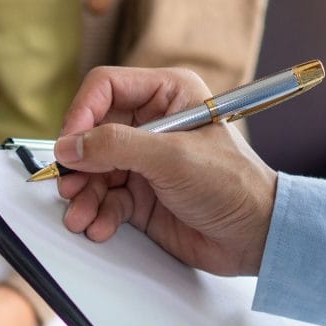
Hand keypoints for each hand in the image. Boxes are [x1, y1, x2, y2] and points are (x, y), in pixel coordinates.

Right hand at [56, 66, 277, 275]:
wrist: (255, 236)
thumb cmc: (234, 186)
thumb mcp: (172, 158)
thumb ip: (117, 147)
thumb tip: (72, 146)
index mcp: (169, 94)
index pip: (106, 88)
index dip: (82, 114)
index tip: (70, 144)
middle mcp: (153, 123)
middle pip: (93, 132)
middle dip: (79, 163)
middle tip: (70, 185)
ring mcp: (145, 161)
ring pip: (94, 170)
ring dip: (84, 195)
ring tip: (81, 215)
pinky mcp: (142, 194)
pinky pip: (106, 198)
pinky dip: (98, 213)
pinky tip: (100, 226)